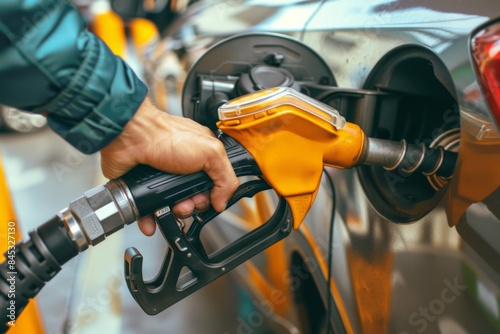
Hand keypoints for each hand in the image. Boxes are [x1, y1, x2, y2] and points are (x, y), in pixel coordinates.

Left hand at [100, 97, 238, 234]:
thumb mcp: (210, 152)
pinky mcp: (143, 187)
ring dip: (174, 214)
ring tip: (171, 209)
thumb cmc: (165, 136)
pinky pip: (148, 209)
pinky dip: (151, 219)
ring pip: (172, 207)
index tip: (206, 199)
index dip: (210, 196)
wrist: (131, 138)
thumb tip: (223, 201)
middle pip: (193, 198)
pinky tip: (153, 221)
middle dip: (192, 206)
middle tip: (187, 202)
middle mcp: (182, 167)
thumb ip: (225, 177)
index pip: (213, 184)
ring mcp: (162, 177)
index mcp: (201, 157)